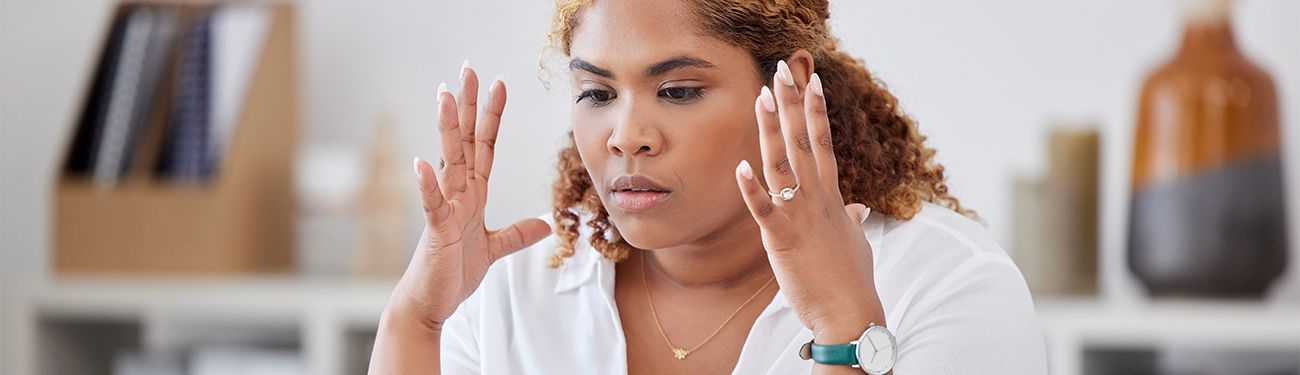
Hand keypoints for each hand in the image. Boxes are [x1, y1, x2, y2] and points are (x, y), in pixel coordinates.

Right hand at [386, 64, 551, 329]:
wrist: (429, 303)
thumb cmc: (453, 274)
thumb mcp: (494, 249)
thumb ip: (516, 234)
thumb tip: (544, 224)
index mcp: (472, 194)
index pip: (484, 145)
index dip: (491, 115)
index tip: (498, 83)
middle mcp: (457, 194)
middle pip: (465, 141)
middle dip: (469, 105)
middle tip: (469, 69)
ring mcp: (445, 209)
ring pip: (449, 162)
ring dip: (447, 130)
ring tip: (445, 96)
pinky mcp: (436, 231)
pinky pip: (432, 204)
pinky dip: (427, 185)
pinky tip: (421, 163)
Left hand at [734, 60, 883, 342]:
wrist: (850, 313)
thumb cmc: (852, 281)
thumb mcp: (854, 242)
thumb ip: (851, 218)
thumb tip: (857, 207)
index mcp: (832, 197)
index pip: (823, 143)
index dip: (815, 110)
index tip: (811, 79)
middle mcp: (818, 200)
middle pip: (803, 142)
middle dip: (792, 104)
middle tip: (783, 70)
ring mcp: (801, 217)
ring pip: (783, 165)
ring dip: (771, 131)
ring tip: (761, 98)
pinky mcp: (783, 240)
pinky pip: (764, 210)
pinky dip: (752, 189)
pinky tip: (740, 167)